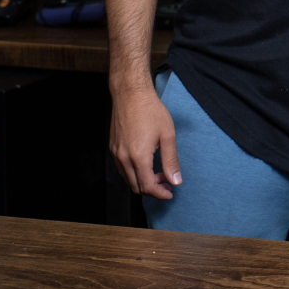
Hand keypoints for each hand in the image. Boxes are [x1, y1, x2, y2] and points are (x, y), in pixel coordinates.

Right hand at [109, 85, 180, 199]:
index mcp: (138, 157)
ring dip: (143, 181)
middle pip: (136, 187)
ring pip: (128, 179)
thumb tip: (176, 181)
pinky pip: (122, 169)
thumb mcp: (168, 135)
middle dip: (153, 189)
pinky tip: (146, 163)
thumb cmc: (151, 111)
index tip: (170, 192)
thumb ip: (171, 161)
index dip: (160, 193)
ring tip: (159, 172)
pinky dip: (134, 173)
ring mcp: (116, 154)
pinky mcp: (113, 148)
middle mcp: (123, 158)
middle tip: (167, 181)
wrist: (131, 94)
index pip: (148, 187)